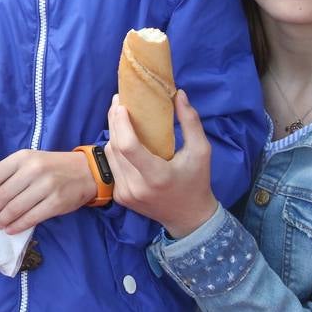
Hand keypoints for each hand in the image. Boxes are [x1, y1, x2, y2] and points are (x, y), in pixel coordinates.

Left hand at [0, 149, 96, 233]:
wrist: (86, 171)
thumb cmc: (52, 167)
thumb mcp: (30, 160)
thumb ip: (10, 173)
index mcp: (22, 157)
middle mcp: (33, 170)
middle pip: (1, 195)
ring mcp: (46, 186)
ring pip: (14, 209)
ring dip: (2, 220)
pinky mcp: (56, 203)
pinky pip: (31, 218)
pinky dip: (17, 226)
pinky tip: (10, 229)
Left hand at [105, 90, 217, 238]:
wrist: (189, 218)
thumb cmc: (197, 181)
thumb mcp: (201, 151)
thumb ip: (190, 122)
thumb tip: (178, 93)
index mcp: (156, 176)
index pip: (128, 146)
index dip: (121, 123)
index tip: (122, 105)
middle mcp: (136, 187)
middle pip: (115, 147)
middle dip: (114, 121)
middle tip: (118, 102)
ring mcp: (125, 193)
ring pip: (110, 155)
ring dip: (113, 134)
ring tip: (121, 116)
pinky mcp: (120, 197)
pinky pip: (113, 166)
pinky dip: (116, 150)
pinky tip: (124, 139)